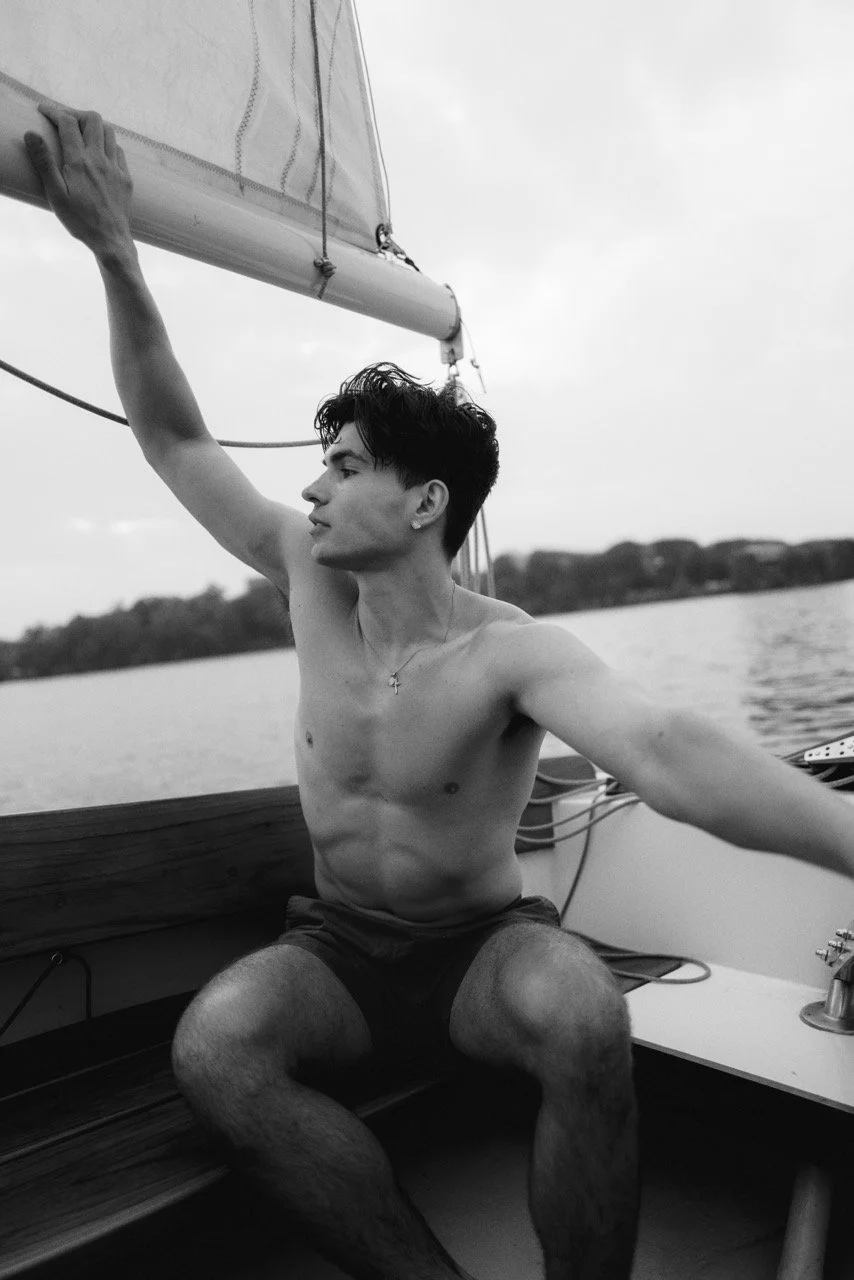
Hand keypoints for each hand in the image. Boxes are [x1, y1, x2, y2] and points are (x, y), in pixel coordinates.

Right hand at [24, 104, 133, 258]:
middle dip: (76, 114)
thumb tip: (31, 134)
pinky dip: (108, 143)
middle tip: (64, 120)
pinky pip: (119, 150)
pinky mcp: (126, 178)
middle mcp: (100, 160)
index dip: (54, 111)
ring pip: (109, 132)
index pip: (67, 123)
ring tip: (81, 132)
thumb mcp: (56, 195)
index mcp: (80, 162)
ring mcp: (116, 168)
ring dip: (94, 126)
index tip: (43, 111)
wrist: (110, 241)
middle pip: (93, 120)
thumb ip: (44, 163)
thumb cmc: (80, 221)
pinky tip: (99, 151)